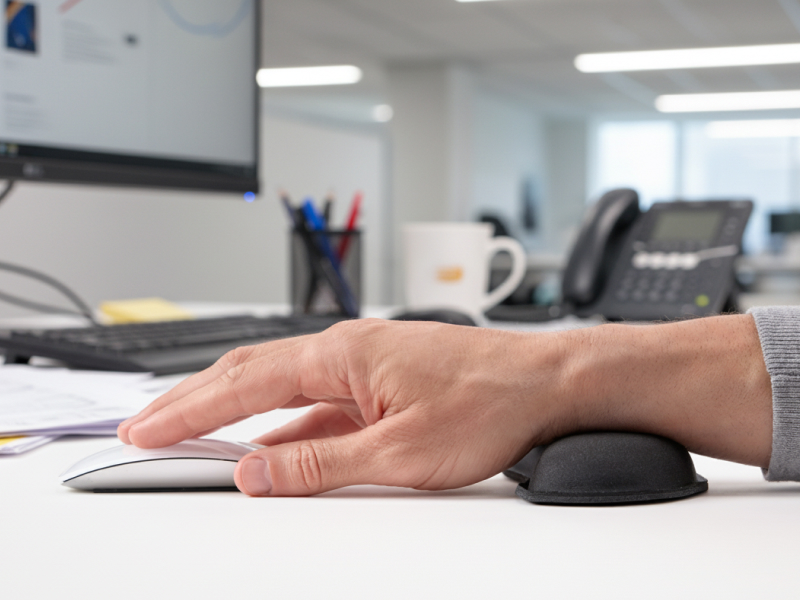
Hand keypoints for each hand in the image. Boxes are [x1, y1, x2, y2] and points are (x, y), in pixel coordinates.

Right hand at [117, 320, 574, 496]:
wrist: (544, 383)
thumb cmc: (487, 403)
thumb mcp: (398, 453)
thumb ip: (319, 465)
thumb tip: (256, 473)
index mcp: (341, 355)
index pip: (243, 383)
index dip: (189, 409)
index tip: (147, 429)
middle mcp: (345, 350)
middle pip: (250, 374)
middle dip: (195, 401)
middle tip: (149, 425)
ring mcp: (361, 364)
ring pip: (280, 388)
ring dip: (234, 411)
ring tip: (191, 432)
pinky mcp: (378, 381)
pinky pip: (315, 403)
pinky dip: (281, 424)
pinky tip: (268, 446)